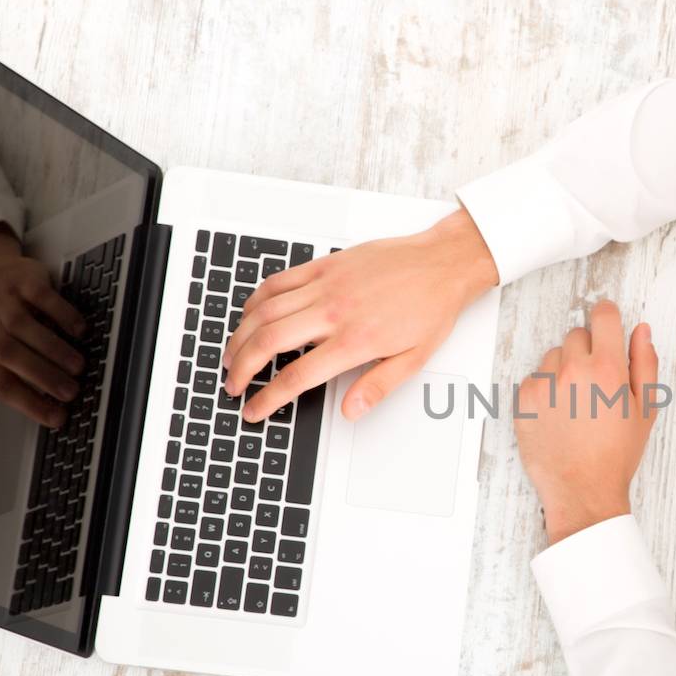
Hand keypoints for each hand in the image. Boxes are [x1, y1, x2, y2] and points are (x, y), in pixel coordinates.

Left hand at [0, 225, 87, 430]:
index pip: (0, 384)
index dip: (29, 403)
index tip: (57, 418)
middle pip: (10, 355)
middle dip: (42, 376)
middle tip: (71, 392)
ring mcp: (3, 302)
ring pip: (25, 326)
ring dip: (53, 348)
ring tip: (78, 366)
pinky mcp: (22, 281)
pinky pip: (42, 297)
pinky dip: (62, 314)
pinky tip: (79, 330)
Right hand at [222, 207, 498, 422]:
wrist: (442, 263)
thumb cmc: (430, 308)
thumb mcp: (413, 360)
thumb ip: (377, 387)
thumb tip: (351, 412)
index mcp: (355, 341)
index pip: (296, 377)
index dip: (268, 399)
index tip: (254, 409)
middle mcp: (334, 312)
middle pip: (268, 342)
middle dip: (242, 368)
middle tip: (234, 385)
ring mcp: (326, 285)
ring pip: (265, 311)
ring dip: (241, 336)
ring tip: (233, 355)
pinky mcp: (325, 265)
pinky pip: (278, 281)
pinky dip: (256, 300)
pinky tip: (250, 315)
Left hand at [514, 300, 658, 543]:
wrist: (582, 489)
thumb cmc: (616, 452)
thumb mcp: (645, 408)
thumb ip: (644, 363)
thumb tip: (641, 330)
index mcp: (608, 368)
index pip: (603, 315)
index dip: (608, 318)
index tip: (607, 328)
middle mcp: (574, 369)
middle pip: (577, 334)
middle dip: (588, 351)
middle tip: (596, 384)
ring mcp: (545, 383)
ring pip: (554, 356)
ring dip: (564, 369)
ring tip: (576, 404)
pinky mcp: (524, 399)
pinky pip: (535, 377)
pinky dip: (545, 390)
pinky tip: (558, 414)